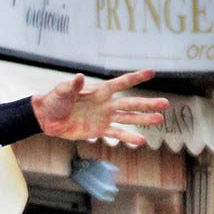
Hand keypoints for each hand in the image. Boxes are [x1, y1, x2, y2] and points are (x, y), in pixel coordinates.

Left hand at [31, 69, 166, 146]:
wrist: (47, 118)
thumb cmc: (55, 100)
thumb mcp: (63, 91)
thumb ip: (73, 86)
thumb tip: (79, 77)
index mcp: (100, 91)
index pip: (121, 83)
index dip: (136, 77)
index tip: (152, 72)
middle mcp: (106, 103)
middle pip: (130, 103)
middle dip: (147, 103)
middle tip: (165, 103)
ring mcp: (104, 117)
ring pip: (128, 118)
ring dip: (143, 119)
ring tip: (159, 120)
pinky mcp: (98, 130)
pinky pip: (116, 134)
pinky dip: (128, 138)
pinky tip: (141, 141)